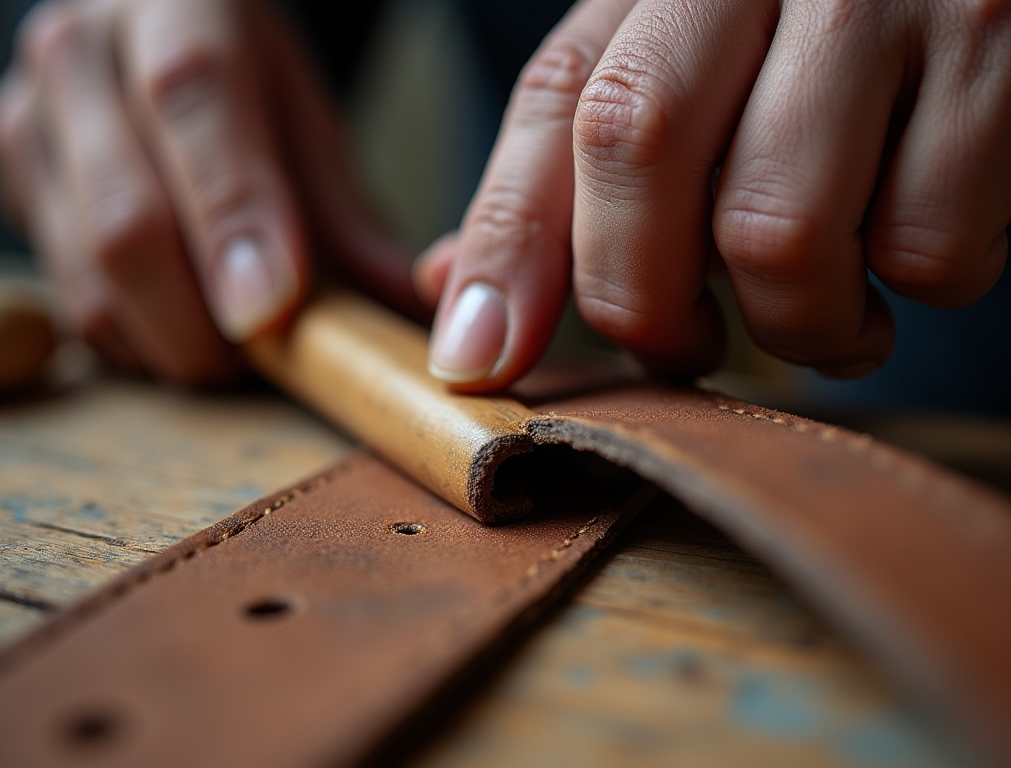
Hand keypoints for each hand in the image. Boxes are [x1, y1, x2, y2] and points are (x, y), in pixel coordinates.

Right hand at [0, 0, 419, 382]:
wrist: (147, 38)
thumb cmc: (244, 85)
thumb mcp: (309, 125)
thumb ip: (353, 215)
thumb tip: (413, 311)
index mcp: (178, 7)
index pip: (196, 102)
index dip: (234, 216)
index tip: (271, 309)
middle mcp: (83, 53)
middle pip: (128, 219)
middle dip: (202, 322)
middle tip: (263, 356)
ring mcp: (32, 118)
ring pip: (90, 277)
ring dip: (169, 340)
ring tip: (228, 345)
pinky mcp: (11, 179)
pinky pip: (68, 298)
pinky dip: (132, 337)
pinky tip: (175, 324)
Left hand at [420, 0, 1010, 389]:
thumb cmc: (818, 42)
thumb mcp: (684, 74)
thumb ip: (572, 178)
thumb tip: (468, 315)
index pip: (559, 106)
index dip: (509, 246)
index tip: (478, 364)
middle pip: (640, 149)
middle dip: (648, 303)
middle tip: (689, 347)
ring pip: (778, 230)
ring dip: (799, 323)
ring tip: (827, 314)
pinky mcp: (1002, 50)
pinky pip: (926, 244)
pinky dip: (917, 284)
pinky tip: (912, 245)